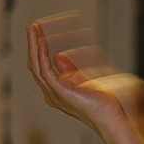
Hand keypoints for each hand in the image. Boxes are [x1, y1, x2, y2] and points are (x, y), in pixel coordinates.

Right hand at [27, 12, 143, 132]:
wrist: (110, 116)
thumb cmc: (101, 102)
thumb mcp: (82, 81)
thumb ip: (70, 71)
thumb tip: (58, 57)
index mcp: (55, 91)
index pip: (41, 67)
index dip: (38, 50)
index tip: (38, 33)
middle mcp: (50, 93)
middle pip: (35, 64)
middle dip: (32, 44)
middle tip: (32, 26)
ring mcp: (54, 93)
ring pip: (36, 65)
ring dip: (34, 45)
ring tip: (33, 28)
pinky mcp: (60, 92)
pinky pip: (46, 71)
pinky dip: (42, 55)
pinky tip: (42, 42)